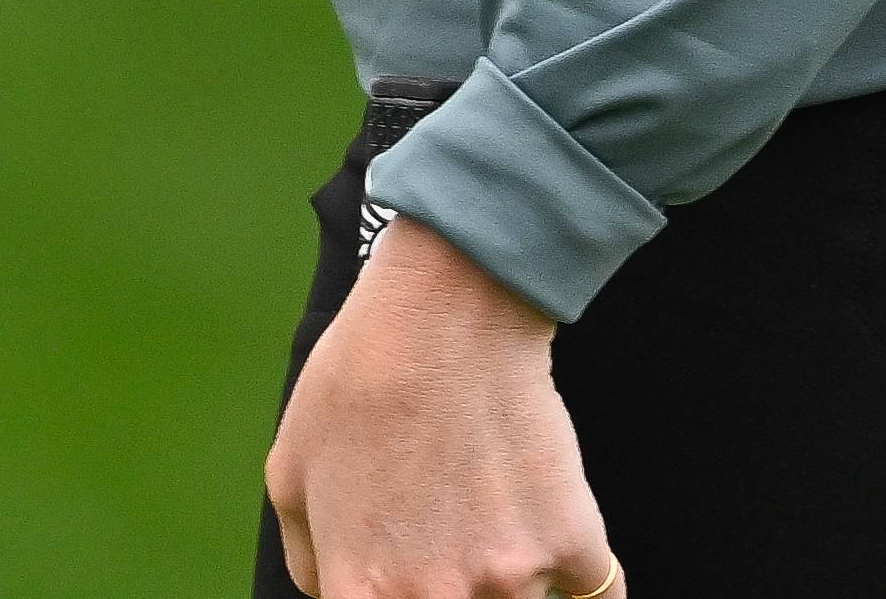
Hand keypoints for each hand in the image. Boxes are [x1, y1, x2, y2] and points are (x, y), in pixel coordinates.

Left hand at [263, 219, 618, 598]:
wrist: (447, 315)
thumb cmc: (357, 382)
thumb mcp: (291, 476)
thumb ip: (313, 563)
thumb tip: (336, 598)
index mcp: (362, 592)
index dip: (389, 597)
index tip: (404, 578)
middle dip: (447, 585)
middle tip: (447, 527)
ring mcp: (511, 581)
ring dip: (506, 574)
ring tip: (482, 501)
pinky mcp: (575, 547)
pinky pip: (595, 591)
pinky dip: (575, 570)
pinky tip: (550, 525)